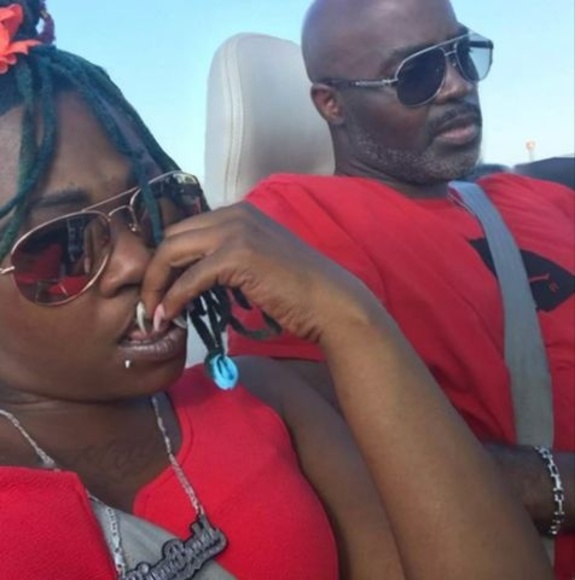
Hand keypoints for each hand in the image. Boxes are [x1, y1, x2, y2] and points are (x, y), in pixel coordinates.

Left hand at [140, 203, 378, 342]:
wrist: (329, 302)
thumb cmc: (296, 290)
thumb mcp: (254, 265)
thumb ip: (224, 261)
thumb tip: (191, 279)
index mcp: (238, 213)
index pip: (185, 230)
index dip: (165, 261)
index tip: (158, 289)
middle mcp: (234, 213)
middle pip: (172, 237)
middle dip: (154, 272)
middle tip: (149, 304)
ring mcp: (236, 231)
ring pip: (173, 252)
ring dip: (157, 285)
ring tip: (152, 314)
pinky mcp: (237, 255)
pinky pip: (190, 277)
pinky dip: (174, 299)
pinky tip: (170, 317)